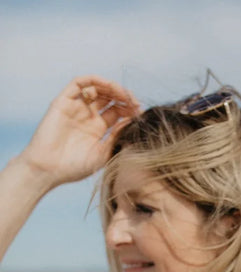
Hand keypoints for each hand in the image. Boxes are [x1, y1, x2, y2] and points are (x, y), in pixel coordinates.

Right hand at [19, 75, 139, 187]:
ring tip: (124, 95)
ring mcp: (76, 107)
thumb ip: (117, 136)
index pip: (118, 112)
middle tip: (135, 103)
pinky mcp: (63, 101)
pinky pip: (78, 83)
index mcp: (98, 129)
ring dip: (112, 87)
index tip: (140, 113)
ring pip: (96, 88)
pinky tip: (107, 86)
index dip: (130, 109)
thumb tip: (132, 121)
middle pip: (109, 98)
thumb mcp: (103, 154)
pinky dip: (94, 81)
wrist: (48, 169)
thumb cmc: (75, 168)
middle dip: (124, 97)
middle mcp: (88, 116)